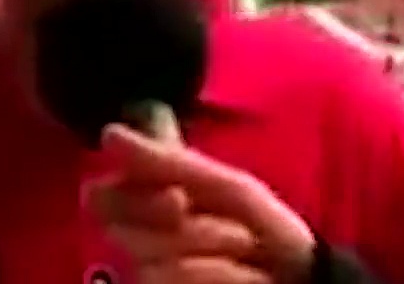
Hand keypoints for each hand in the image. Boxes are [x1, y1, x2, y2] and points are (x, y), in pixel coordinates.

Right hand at [86, 124, 314, 283]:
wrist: (305, 280)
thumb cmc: (268, 230)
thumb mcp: (227, 187)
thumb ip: (168, 163)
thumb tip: (109, 134)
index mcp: (151, 201)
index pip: (99, 196)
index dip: (131, 196)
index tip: (177, 196)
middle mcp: (143, 240)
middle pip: (122, 230)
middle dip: (187, 228)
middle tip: (233, 229)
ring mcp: (151, 275)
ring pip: (150, 261)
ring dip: (212, 251)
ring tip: (245, 253)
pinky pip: (172, 280)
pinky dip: (219, 275)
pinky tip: (242, 277)